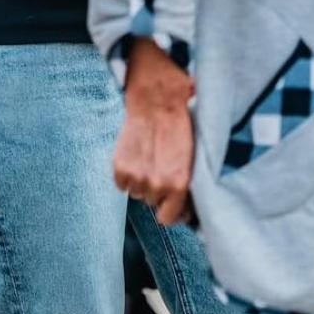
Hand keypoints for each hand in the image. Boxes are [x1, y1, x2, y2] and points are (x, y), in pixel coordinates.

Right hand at [112, 39, 195, 225]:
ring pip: (136, 193)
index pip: (168, 218)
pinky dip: (126, 173)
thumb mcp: (194, 157)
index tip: (170, 201)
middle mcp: (157, 184)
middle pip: (152, 203)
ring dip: (141, 181)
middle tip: (160, 168)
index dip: (169, 210)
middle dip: (156, 190)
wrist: (157, 95)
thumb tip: (186, 208)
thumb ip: (188, 184)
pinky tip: (135, 155)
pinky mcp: (119, 166)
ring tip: (148, 158)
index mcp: (180, 182)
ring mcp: (136, 176)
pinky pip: (121, 183)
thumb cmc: (181, 122)